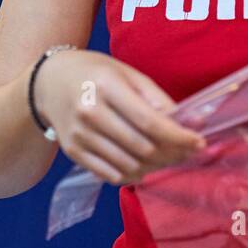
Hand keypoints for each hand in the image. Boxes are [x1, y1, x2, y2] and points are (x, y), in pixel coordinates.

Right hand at [35, 49, 205, 185]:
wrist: (49, 81)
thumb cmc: (95, 73)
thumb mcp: (127, 73)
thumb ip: (156, 97)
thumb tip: (187, 120)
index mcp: (107, 87)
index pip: (149, 122)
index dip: (178, 137)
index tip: (199, 142)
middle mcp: (90, 113)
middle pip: (141, 147)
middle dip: (173, 153)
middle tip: (189, 151)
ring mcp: (79, 135)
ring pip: (128, 164)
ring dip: (156, 167)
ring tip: (171, 158)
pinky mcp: (73, 151)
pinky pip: (109, 174)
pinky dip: (133, 174)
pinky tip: (146, 167)